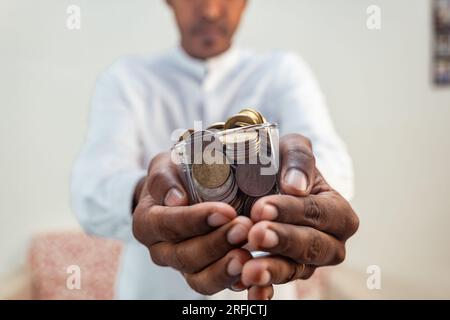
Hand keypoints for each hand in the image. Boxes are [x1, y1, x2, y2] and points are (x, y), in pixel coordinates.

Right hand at [132, 152, 253, 294]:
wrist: (180, 193)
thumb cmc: (174, 176)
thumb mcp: (164, 167)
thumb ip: (164, 178)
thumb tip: (176, 198)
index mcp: (147, 223)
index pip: (168, 225)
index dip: (196, 220)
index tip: (225, 211)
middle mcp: (160, 250)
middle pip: (185, 255)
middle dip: (217, 243)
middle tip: (245, 228)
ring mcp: (181, 266)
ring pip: (199, 278)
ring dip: (225, 268)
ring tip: (248, 255)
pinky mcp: (201, 275)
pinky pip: (215, 285)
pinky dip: (234, 281)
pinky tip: (251, 270)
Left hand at [242, 134, 359, 299]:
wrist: (264, 182)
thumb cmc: (282, 164)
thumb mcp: (292, 149)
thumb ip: (298, 159)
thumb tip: (296, 186)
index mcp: (337, 212)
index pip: (320, 213)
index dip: (292, 212)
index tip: (262, 208)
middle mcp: (329, 242)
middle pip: (312, 247)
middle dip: (283, 241)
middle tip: (256, 234)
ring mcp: (307, 262)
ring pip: (294, 270)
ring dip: (271, 270)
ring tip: (248, 269)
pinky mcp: (284, 272)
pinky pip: (276, 285)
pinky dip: (263, 289)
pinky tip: (247, 289)